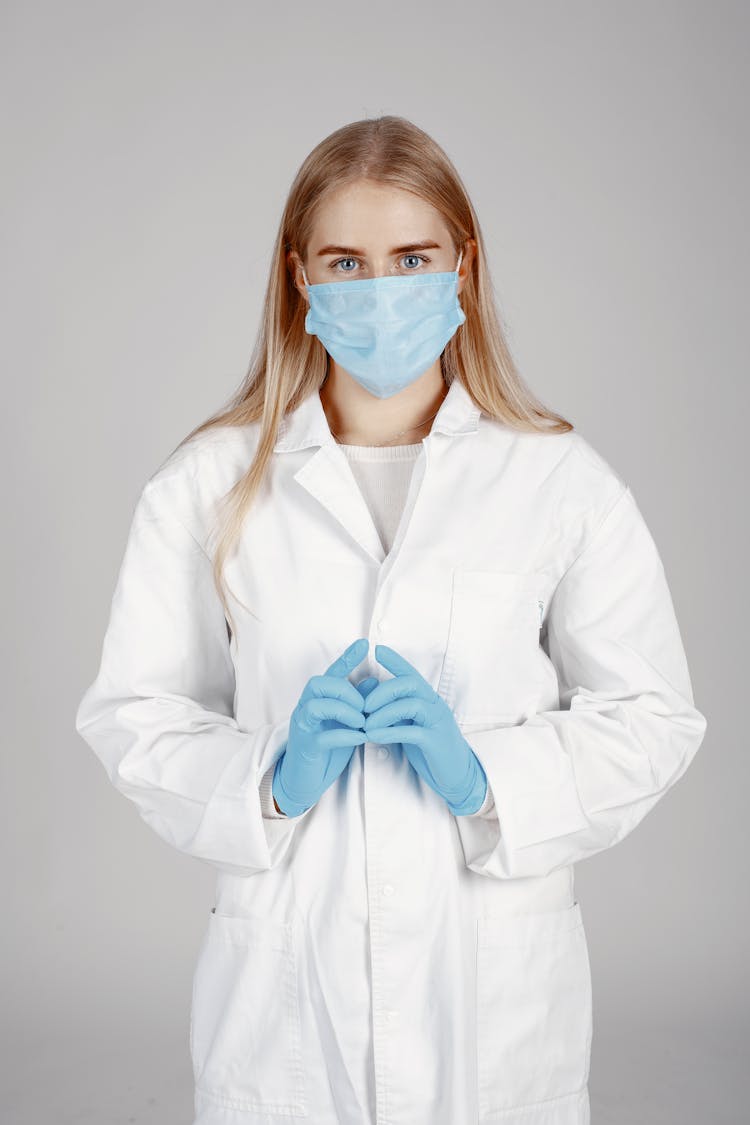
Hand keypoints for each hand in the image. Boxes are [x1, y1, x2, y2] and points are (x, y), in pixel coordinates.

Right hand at [273, 637, 370, 816]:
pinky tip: (360, 738)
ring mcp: (303, 726)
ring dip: (344, 711)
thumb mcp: (348, 722)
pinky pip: (321, 736)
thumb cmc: (328, 747)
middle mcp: (307, 708)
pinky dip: (344, 735)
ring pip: (316, 706)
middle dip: (345, 691)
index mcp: (319, 699)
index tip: (365, 643)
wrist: (307, 778)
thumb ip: (359, 703)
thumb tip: (374, 681)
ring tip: (362, 722)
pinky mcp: (306, 746)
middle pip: (319, 683)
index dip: (347, 657)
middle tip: (364, 707)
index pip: (332, 672)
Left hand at [362, 643, 487, 815]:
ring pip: (411, 705)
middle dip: (383, 690)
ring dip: (383, 713)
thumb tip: (369, 699)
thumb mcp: (410, 725)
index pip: (411, 673)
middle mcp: (434, 706)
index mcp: (428, 699)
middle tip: (364, 705)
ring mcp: (437, 722)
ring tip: (365, 725)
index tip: (378, 650)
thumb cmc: (430, 748)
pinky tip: (374, 736)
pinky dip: (390, 732)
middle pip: (410, 684)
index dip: (396, 661)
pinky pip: (412, 732)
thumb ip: (395, 711)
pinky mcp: (436, 742)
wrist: (456, 774)